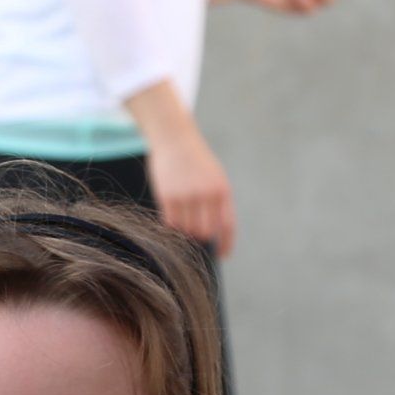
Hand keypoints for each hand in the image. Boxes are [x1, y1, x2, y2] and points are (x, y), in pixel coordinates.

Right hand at [146, 127, 236, 256]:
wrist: (175, 139)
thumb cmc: (197, 162)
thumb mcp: (215, 177)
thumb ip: (217, 203)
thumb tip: (212, 235)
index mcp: (222, 190)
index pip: (227, 225)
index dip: (226, 243)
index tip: (223, 255)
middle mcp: (206, 194)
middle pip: (205, 232)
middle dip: (202, 237)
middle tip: (196, 233)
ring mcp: (186, 195)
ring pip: (187, 228)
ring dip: (186, 229)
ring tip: (184, 216)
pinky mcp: (168, 195)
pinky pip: (171, 222)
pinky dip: (172, 223)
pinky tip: (173, 214)